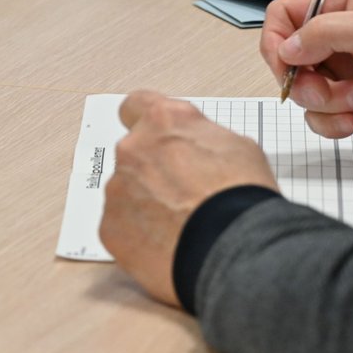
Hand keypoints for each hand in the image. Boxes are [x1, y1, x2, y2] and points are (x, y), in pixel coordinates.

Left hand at [100, 91, 277, 306]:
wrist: (234, 245)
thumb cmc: (242, 195)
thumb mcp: (236, 146)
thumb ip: (199, 139)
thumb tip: (193, 148)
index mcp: (162, 121)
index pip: (135, 106)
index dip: (146, 124)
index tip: (153, 138)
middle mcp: (132, 149)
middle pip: (133, 156)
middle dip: (151, 172)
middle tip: (181, 195)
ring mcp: (117, 189)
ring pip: (125, 194)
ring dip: (145, 205)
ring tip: (180, 226)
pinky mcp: (110, 226)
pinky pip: (121, 227)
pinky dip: (139, 236)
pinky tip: (167, 244)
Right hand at [261, 0, 352, 139]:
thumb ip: (326, 32)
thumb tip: (286, 48)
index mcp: (338, 4)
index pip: (282, 16)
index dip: (277, 42)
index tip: (289, 65)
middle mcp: (333, 36)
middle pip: (285, 60)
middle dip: (306, 82)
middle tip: (330, 90)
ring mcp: (337, 70)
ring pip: (299, 92)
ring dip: (325, 104)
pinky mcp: (344, 101)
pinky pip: (315, 116)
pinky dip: (332, 123)